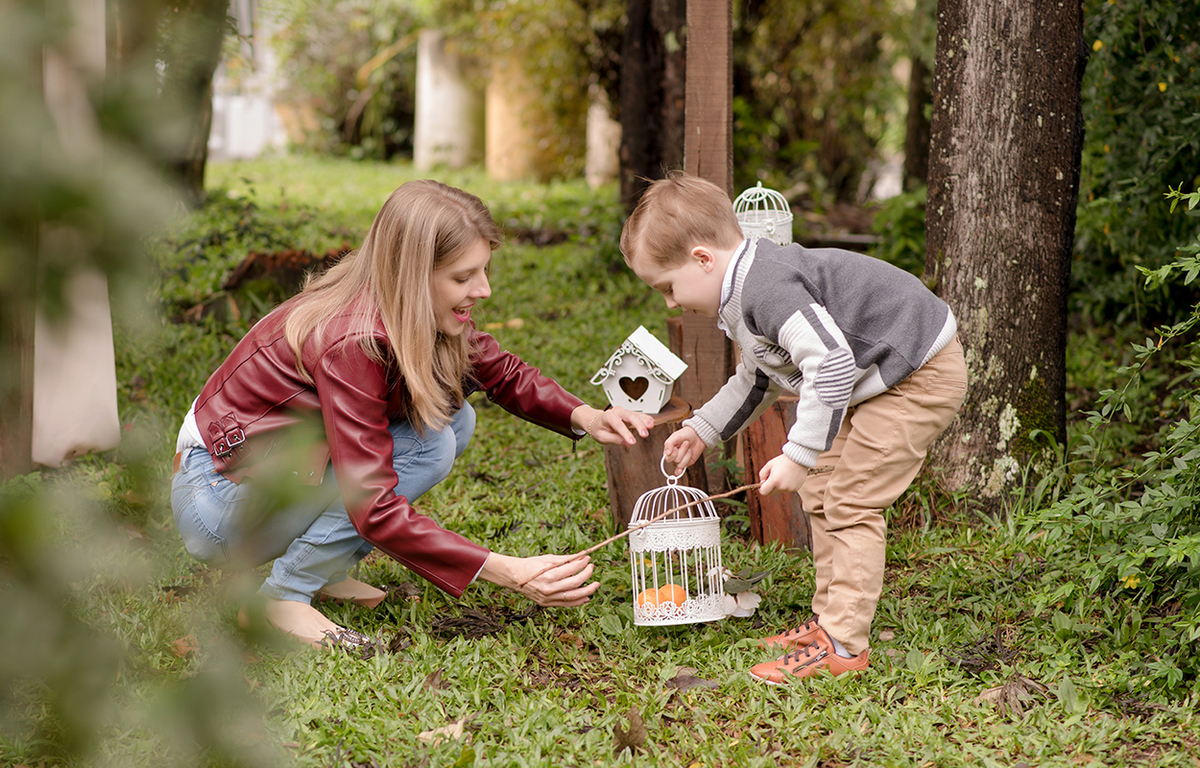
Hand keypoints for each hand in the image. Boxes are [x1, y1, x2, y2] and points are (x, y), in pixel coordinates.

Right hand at [478, 552, 599, 606]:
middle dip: (587, 575)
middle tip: (592, 568)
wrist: (514, 577)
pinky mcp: (547, 603)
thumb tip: (582, 557)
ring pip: (573, 596)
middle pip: (575, 583)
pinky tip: (586, 597)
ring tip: (596, 584)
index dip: (582, 563)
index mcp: (548, 575)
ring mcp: (548, 598)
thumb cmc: (530, 565)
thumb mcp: (547, 559)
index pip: (571, 569)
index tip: (587, 559)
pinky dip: (578, 601)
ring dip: (587, 590)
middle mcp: (549, 588)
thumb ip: (565, 560)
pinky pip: (566, 604)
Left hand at [572, 405, 653, 445]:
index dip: (626, 434)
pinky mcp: (629, 414)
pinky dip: (645, 418)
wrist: (597, 422)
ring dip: (644, 421)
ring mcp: (624, 412)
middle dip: (638, 425)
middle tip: (644, 435)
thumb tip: (626, 443)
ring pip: (636, 414)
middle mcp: (617, 411)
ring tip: (651, 426)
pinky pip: (639, 415)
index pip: (618, 425)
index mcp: (608, 416)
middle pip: (629, 416)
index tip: (632, 442)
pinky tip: (651, 422)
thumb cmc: (599, 429)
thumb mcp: (602, 437)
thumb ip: (614, 439)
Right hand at [662, 426, 704, 473]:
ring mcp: (681, 460)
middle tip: (686, 443)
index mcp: (669, 449)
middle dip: (682, 451)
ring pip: (680, 464)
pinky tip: (679, 471)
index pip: (667, 457)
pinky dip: (680, 471)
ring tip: (689, 447)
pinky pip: (684, 466)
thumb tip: (667, 453)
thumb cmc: (685, 434)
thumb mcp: (675, 436)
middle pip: (675, 460)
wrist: (698, 435)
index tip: (676, 446)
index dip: (672, 453)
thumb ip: (669, 444)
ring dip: (687, 454)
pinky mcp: (688, 462)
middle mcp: (674, 456)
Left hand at [758, 454, 808, 494]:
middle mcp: (782, 487)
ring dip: (779, 485)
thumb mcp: (769, 464)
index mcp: (774, 481)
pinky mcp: (795, 489)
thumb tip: (762, 483)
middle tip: (774, 477)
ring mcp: (789, 489)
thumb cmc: (782, 460)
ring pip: (780, 490)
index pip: (764, 492)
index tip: (764, 483)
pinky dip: (787, 485)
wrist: (798, 458)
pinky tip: (789, 476)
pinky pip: (787, 489)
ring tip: (783, 474)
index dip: (762, 488)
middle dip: (770, 487)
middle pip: (771, 492)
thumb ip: (762, 475)